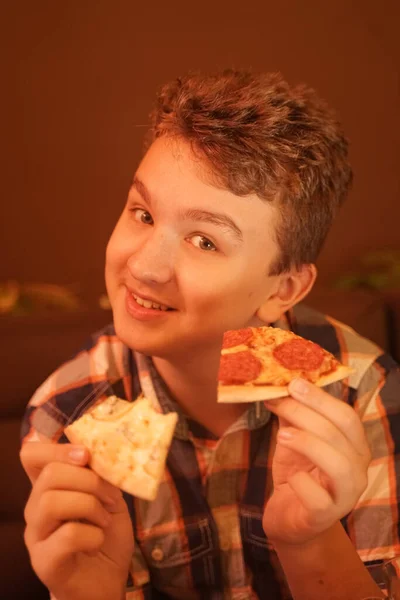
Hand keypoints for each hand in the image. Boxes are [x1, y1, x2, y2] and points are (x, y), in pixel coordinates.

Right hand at [21, 442, 133, 599]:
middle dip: (88, 480)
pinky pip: (66, 535)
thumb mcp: (109, 498)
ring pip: (52, 502)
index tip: (85, 455)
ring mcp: (36, 536)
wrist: (107, 582)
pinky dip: (92, 534)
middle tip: (110, 496)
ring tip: (104, 519)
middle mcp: (35, 510)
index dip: (56, 448)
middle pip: (49, 475)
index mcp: (49, 489)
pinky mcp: (44, 562)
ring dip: (89, 505)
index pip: (31, 456)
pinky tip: (98, 541)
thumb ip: (101, 476)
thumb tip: (102, 453)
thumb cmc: (106, 537)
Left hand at [262, 378, 370, 545]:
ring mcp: (345, 495)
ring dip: (308, 443)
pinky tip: (291, 477)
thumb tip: (280, 384)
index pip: (346, 416)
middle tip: (280, 400)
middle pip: (341, 434)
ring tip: (282, 434)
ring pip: (338, 464)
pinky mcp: (325, 516)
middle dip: (308, 412)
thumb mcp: (294, 439)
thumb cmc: (297, 474)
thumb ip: (293, 415)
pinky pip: (319, 498)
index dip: (320, 397)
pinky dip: (303, 482)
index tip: (293, 382)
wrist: (289, 519)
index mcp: (353, 447)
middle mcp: (357, 470)